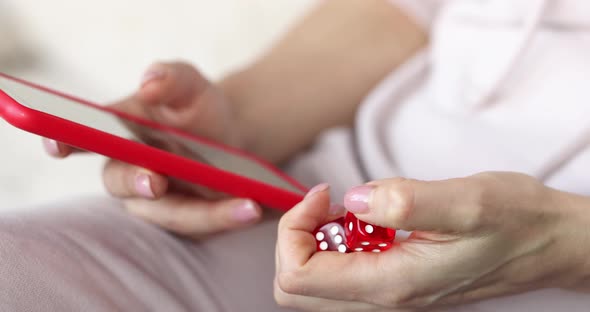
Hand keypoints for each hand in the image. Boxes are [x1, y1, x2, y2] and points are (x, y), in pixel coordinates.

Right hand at [42, 62, 262, 237]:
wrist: (230, 136)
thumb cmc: (197, 107)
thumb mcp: (189, 84)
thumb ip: (170, 77)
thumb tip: (150, 80)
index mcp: (118, 133)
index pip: (84, 138)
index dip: (65, 141)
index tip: (57, 144)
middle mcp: (129, 171)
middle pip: (121, 183)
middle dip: (137, 184)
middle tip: (156, 181)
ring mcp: (156, 201)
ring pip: (169, 213)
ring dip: (205, 212)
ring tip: (247, 204)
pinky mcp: (184, 219)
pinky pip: (200, 224)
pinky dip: (226, 217)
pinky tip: (254, 207)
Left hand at [275, 172, 588, 310]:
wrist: (549, 244)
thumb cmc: (516, 222)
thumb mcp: (466, 201)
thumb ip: (403, 202)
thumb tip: (351, 200)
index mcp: (392, 284)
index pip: (297, 276)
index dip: (294, 230)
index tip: (325, 195)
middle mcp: (384, 299)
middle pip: (296, 287)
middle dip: (299, 237)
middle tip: (331, 201)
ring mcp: (389, 296)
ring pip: (315, 282)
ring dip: (320, 239)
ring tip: (355, 209)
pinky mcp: (396, 284)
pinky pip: (343, 272)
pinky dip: (341, 242)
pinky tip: (372, 220)